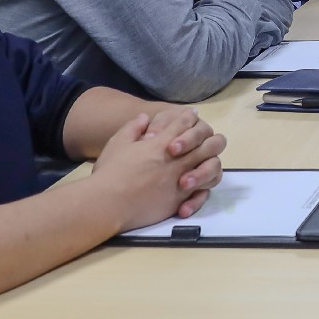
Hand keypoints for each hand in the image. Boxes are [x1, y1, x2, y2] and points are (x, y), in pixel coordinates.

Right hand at [87, 113, 225, 231]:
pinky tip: (197, 188)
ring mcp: (181, 180)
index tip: (190, 115)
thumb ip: (133, 127)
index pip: (183, 123)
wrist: (108, 203)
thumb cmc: (110, 172)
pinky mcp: (180, 200)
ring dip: (209, 163)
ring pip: (211, 167)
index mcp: (162, 143)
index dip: (188, 117)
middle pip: (206, 143)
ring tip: (204, 163)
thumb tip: (144, 117)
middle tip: (204, 138)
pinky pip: (202, 193)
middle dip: (206, 138)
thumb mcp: (118, 143)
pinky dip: (202, 190)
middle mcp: (177, 160)